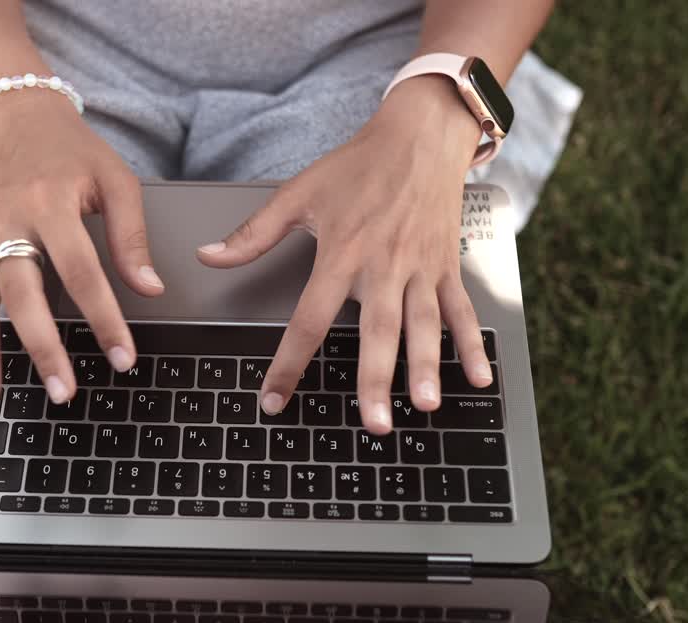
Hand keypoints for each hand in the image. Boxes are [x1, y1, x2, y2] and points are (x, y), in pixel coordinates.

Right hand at [0, 91, 164, 403]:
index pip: (82, 273)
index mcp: (50, 205)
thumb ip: (132, 237)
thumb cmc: (74, 151)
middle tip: (61, 392)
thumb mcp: (116, 180)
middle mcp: (6, 221)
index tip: (122, 358)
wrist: (19, 114)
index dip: (105, 319)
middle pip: (23, 295)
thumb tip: (151, 290)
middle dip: (42, 347)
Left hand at [197, 77, 493, 434]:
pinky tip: (480, 379)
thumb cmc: (359, 164)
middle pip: (377, 331)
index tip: (275, 400)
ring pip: (423, 326)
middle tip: (374, 423)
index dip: (289, 363)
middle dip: (376, 379)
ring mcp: (420, 268)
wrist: (420, 134)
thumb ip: (253, 234)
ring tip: (426, 406)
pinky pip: (461, 310)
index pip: (309, 319)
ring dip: (426, 368)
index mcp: (341, 253)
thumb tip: (208, 256)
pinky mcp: (446, 266)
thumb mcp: (298, 194)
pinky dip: (471, 344)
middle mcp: (383, 265)